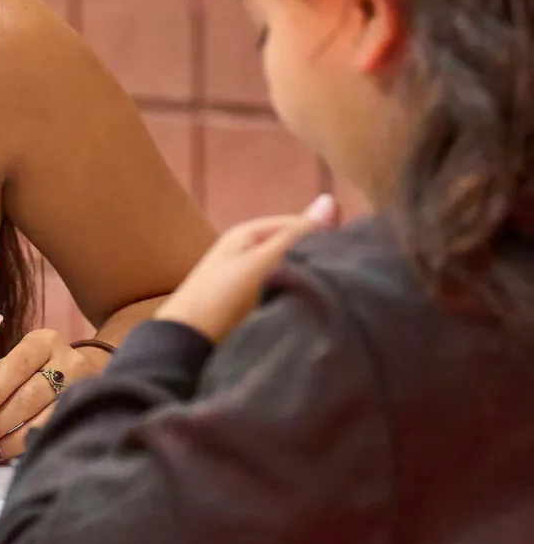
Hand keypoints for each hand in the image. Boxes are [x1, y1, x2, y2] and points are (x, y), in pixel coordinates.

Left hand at [0, 330, 108, 463]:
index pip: (16, 365)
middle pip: (31, 395)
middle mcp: (68, 361)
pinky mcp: (87, 412)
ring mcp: (83, 388)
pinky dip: (27, 446)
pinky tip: (5, 455)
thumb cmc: (31, 369)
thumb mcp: (13, 363)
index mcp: (43, 342)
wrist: (77, 374)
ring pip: (45, 418)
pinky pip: (54, 431)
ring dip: (11, 439)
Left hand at [156, 194, 338, 343]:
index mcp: (249, 232)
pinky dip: (297, 296)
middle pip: (297, 248)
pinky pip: (284, 291)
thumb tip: (331, 199)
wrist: (189, 343)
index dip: (328, 237)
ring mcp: (250, 275)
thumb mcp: (262, 262)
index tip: (354, 258)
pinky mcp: (252, 301)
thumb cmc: (224, 297)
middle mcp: (250, 249)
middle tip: (349, 280)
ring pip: (293, 271)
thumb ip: (297, 235)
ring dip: (310, 281)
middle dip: (319, 260)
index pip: (302, 224)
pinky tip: (316, 308)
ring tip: (338, 294)